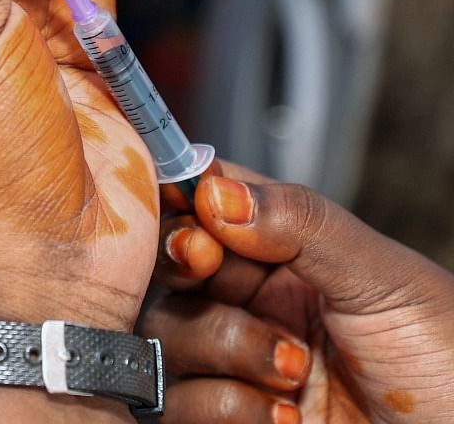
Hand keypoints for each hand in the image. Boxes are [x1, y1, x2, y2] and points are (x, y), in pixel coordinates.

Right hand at [142, 167, 453, 422]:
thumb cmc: (453, 372)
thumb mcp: (389, 284)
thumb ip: (304, 226)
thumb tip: (216, 190)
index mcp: (290, 255)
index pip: (209, 204)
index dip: (185, 204)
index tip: (197, 220)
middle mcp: (254, 304)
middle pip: (170, 265)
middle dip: (186, 269)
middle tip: (208, 269)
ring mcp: (235, 365)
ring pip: (167, 332)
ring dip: (224, 347)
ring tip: (292, 372)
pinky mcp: (222, 421)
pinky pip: (177, 403)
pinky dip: (225, 407)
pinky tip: (284, 418)